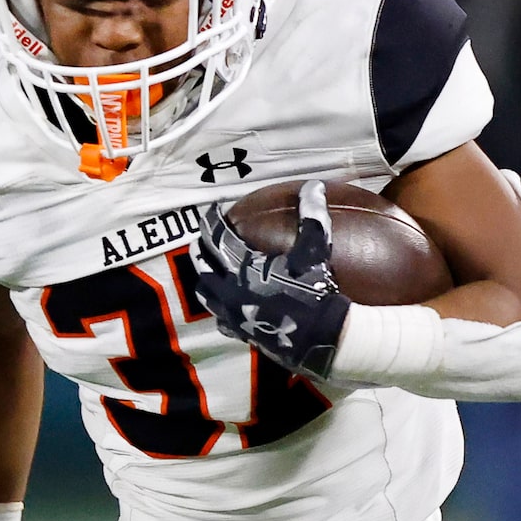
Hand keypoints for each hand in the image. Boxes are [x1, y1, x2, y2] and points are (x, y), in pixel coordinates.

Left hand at [190, 182, 351, 377]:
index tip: (210, 211)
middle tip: (202, 239)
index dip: (211, 221)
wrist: (320, 335)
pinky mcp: (240, 332)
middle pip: (203, 265)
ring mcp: (231, 313)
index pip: (217, 238)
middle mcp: (229, 290)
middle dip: (200, 249)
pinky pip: (220, 319)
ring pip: (205, 293)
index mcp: (242, 267)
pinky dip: (218, 307)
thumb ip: (311, 216)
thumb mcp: (314, 250)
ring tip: (208, 269)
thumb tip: (314, 185)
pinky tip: (225, 303)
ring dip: (204, 278)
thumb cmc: (316, 290)